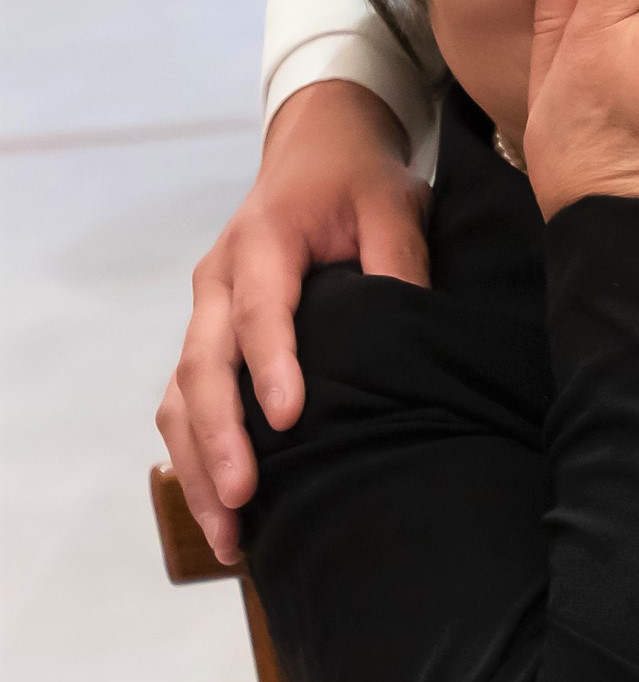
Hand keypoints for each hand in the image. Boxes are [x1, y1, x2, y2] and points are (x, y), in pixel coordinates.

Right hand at [157, 78, 428, 559]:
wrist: (316, 150)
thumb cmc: (360, 180)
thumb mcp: (393, 202)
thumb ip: (399, 257)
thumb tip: (413, 322)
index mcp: (263, 241)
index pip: (262, 310)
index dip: (272, 365)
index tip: (289, 420)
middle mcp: (218, 280)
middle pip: (203, 366)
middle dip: (219, 437)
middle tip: (243, 499)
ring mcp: (204, 311)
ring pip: (181, 395)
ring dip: (198, 463)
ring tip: (227, 532)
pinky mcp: (206, 335)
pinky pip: (184, 401)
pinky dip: (196, 454)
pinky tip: (221, 505)